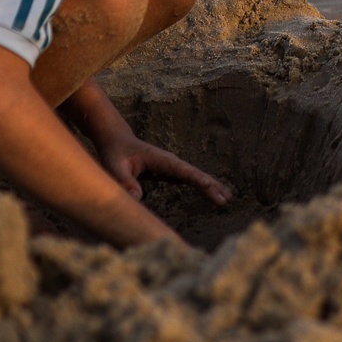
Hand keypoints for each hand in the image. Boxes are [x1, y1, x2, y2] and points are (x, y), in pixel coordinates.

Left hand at [94, 132, 233, 206]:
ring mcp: (172, 167)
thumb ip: (125, 182)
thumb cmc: (115, 154)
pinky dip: (201, 186)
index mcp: (162, 160)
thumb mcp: (115, 167)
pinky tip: (211, 193)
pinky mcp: (169, 172)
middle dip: (211, 186)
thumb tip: (137, 198)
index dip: (198, 179)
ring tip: (226, 198)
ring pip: (195, 177)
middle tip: (227, 199)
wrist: (117, 142)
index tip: (212, 187)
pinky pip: (188, 180)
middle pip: (195, 174)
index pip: (184, 171)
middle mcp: (171, 162)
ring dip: (210, 186)